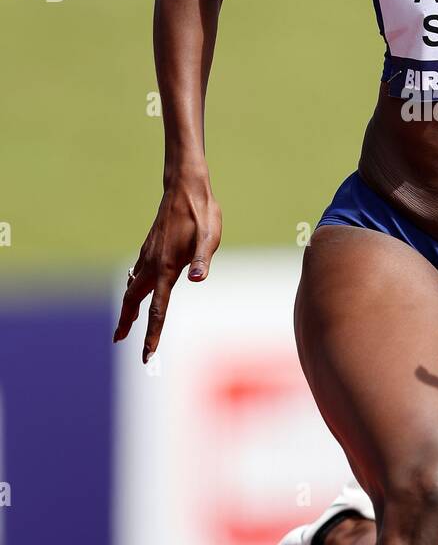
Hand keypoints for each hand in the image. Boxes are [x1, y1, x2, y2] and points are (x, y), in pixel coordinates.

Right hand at [112, 170, 221, 362]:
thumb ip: (203, 259)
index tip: (147, 356)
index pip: (158, 309)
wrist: (186, 187)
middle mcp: (153, 263)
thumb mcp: (209, 236)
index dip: (152, 335)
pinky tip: (135, 290)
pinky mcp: (151, 247)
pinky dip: (132, 289)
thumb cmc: (202, 213)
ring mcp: (149, 255)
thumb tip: (199, 279)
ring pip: (132, 287)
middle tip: (119, 341)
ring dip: (128, 307)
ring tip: (125, 323)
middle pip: (134, 300)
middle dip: (127, 322)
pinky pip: (137, 274)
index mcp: (167, 267)